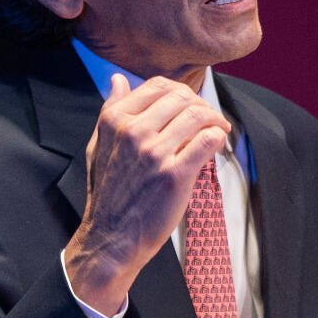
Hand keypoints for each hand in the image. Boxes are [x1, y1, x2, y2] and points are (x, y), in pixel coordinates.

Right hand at [62, 73, 231, 314]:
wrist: (111, 238)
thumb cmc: (108, 194)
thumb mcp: (99, 146)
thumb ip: (110, 110)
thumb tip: (117, 79)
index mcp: (114, 121)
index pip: (158, 86)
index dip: (182, 93)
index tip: (191, 106)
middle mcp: (132, 132)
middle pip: (182, 97)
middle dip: (202, 105)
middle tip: (210, 119)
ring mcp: (153, 153)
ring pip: (197, 115)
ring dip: (215, 119)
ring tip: (218, 129)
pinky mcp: (174, 174)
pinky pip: (207, 140)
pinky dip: (218, 137)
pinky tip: (216, 144)